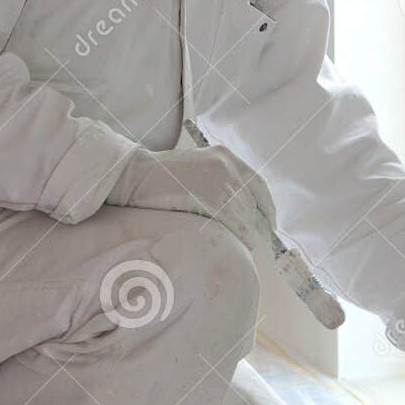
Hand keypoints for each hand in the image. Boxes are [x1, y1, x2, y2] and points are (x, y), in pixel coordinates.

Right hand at [107, 143, 276, 253]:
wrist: (134, 175)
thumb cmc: (160, 179)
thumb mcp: (197, 171)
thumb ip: (218, 183)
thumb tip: (239, 211)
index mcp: (226, 157)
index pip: (258, 185)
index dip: (267, 208)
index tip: (270, 225)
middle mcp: (228, 166)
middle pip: (254, 204)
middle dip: (257, 225)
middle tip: (259, 243)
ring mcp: (221, 181)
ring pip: (247, 216)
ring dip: (248, 234)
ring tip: (245, 247)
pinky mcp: (212, 198)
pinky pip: (236, 223)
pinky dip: (240, 237)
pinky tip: (239, 246)